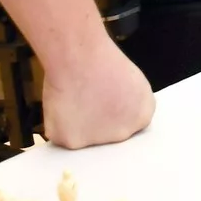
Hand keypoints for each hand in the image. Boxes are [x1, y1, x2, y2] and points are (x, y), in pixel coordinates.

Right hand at [39, 40, 153, 149]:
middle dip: (98, 122)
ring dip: (77, 125)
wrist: (80, 58)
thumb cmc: (102, 59)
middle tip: (87, 99)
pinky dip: (58, 124)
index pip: (130, 123)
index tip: (106, 102)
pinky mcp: (72, 142)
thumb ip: (130, 102)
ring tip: (74, 98)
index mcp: (142, 116)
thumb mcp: (133, 80)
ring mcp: (97, 141)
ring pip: (84, 137)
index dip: (116, 112)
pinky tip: (62, 104)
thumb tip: (119, 109)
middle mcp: (123, 133)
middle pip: (109, 135)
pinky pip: (62, 136)